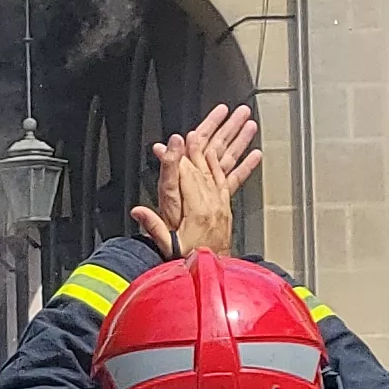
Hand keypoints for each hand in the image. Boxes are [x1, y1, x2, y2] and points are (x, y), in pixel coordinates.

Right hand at [130, 106, 264, 261]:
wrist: (213, 272)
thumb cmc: (189, 260)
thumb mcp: (168, 246)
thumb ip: (154, 226)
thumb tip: (138, 212)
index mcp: (197, 209)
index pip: (187, 174)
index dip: (181, 154)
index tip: (180, 137)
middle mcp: (213, 203)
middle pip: (208, 163)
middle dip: (210, 138)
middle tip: (215, 116)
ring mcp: (222, 204)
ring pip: (225, 166)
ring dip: (233, 142)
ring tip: (243, 123)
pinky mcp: (226, 208)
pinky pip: (231, 180)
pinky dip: (238, 164)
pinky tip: (250, 152)